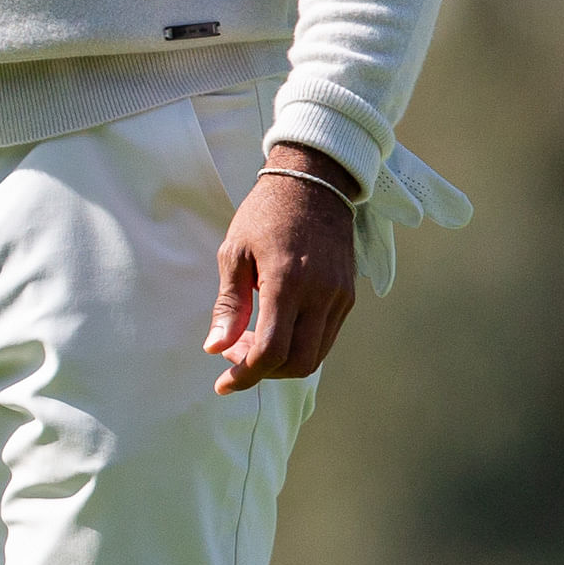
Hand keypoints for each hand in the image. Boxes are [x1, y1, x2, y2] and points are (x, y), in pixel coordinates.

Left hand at [207, 143, 359, 392]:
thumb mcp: (234, 253)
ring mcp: (340, 296)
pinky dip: (300, 346)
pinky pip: (326, 337)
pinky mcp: (348, 295)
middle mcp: (321, 294)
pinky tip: (275, 329)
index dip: (245, 375)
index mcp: (288, 282)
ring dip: (282, 362)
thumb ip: (228, 305)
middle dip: (263, 372)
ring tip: (250, 342)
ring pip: (316, 355)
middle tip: (234, 356)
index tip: (222, 383)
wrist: (315, 181)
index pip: (271, 351)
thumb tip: (215, 349)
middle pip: (298, 363)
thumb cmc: (265, 213)